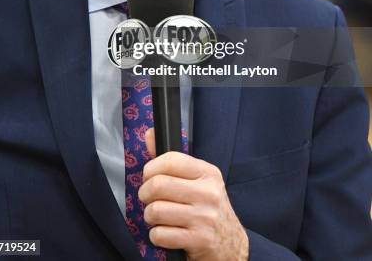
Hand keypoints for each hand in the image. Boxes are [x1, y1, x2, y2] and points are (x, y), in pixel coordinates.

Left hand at [138, 128, 248, 260]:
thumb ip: (171, 159)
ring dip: (149, 216)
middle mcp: (208, 193)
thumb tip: (149, 133)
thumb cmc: (208, 207)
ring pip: (156, 210)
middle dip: (144, 193)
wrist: (232, 243)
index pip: (171, 160)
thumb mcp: (198, 179)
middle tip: (148, 198)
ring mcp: (205, 218)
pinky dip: (156, 235)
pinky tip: (165, 232)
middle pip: (158, 185)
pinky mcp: (199, 240)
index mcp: (208, 172)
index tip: (149, 176)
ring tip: (157, 216)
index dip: (151, 168)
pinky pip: (161, 235)